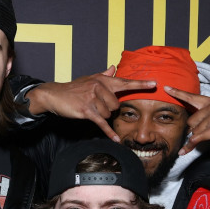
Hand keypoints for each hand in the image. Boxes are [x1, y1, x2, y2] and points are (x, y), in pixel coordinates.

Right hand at [25, 68, 155, 141]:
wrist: (55, 95)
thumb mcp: (89, 79)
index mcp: (103, 80)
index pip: (125, 82)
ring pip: (108, 114)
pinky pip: (102, 123)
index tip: (155, 84)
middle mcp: (99, 87)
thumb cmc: (73, 88)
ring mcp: (93, 99)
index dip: (141, 84)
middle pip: (116, 105)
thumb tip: (113, 68)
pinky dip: (109, 132)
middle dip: (109, 110)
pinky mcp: (86, 110)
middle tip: (96, 106)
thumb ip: (103, 75)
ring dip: (101, 116)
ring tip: (89, 110)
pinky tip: (116, 140)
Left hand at [164, 86, 209, 156]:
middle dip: (194, 130)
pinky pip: (196, 139)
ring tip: (203, 142)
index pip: (193, 96)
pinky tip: (186, 151)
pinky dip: (190, 147)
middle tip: (204, 135)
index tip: (166, 89)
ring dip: (195, 139)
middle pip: (191, 120)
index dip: (178, 93)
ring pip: (193, 131)